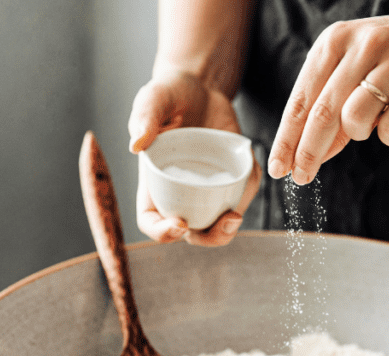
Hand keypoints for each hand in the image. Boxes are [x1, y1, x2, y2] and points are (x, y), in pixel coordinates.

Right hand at [128, 71, 260, 245]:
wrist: (200, 86)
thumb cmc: (169, 94)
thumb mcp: (153, 99)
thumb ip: (144, 118)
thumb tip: (136, 145)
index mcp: (154, 182)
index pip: (151, 221)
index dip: (162, 232)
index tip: (180, 224)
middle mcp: (179, 192)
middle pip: (191, 233)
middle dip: (209, 237)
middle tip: (225, 222)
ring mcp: (206, 188)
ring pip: (218, 221)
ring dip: (230, 226)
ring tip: (236, 212)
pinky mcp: (230, 178)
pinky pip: (241, 194)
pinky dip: (249, 190)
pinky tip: (252, 171)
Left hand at [266, 2, 388, 183]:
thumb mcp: (360, 67)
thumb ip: (334, 105)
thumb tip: (308, 154)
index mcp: (336, 41)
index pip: (301, 100)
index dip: (286, 139)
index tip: (278, 169)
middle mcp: (362, 46)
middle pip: (322, 114)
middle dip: (307, 153)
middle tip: (301, 178)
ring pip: (354, 120)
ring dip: (359, 134)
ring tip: (374, 124)